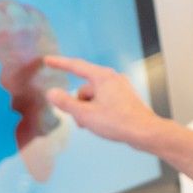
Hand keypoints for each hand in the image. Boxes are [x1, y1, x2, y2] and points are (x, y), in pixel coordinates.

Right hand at [42, 55, 161, 149]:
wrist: (145, 132)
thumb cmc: (118, 122)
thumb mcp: (86, 114)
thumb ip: (66, 103)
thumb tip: (51, 93)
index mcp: (103, 77)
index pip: (76, 66)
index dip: (59, 63)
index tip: (47, 60)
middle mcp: (113, 78)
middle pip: (85, 88)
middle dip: (79, 105)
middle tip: (82, 122)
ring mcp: (121, 88)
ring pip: (94, 96)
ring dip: (89, 110)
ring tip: (95, 125)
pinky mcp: (126, 98)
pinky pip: (105, 101)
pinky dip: (99, 111)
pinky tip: (104, 124)